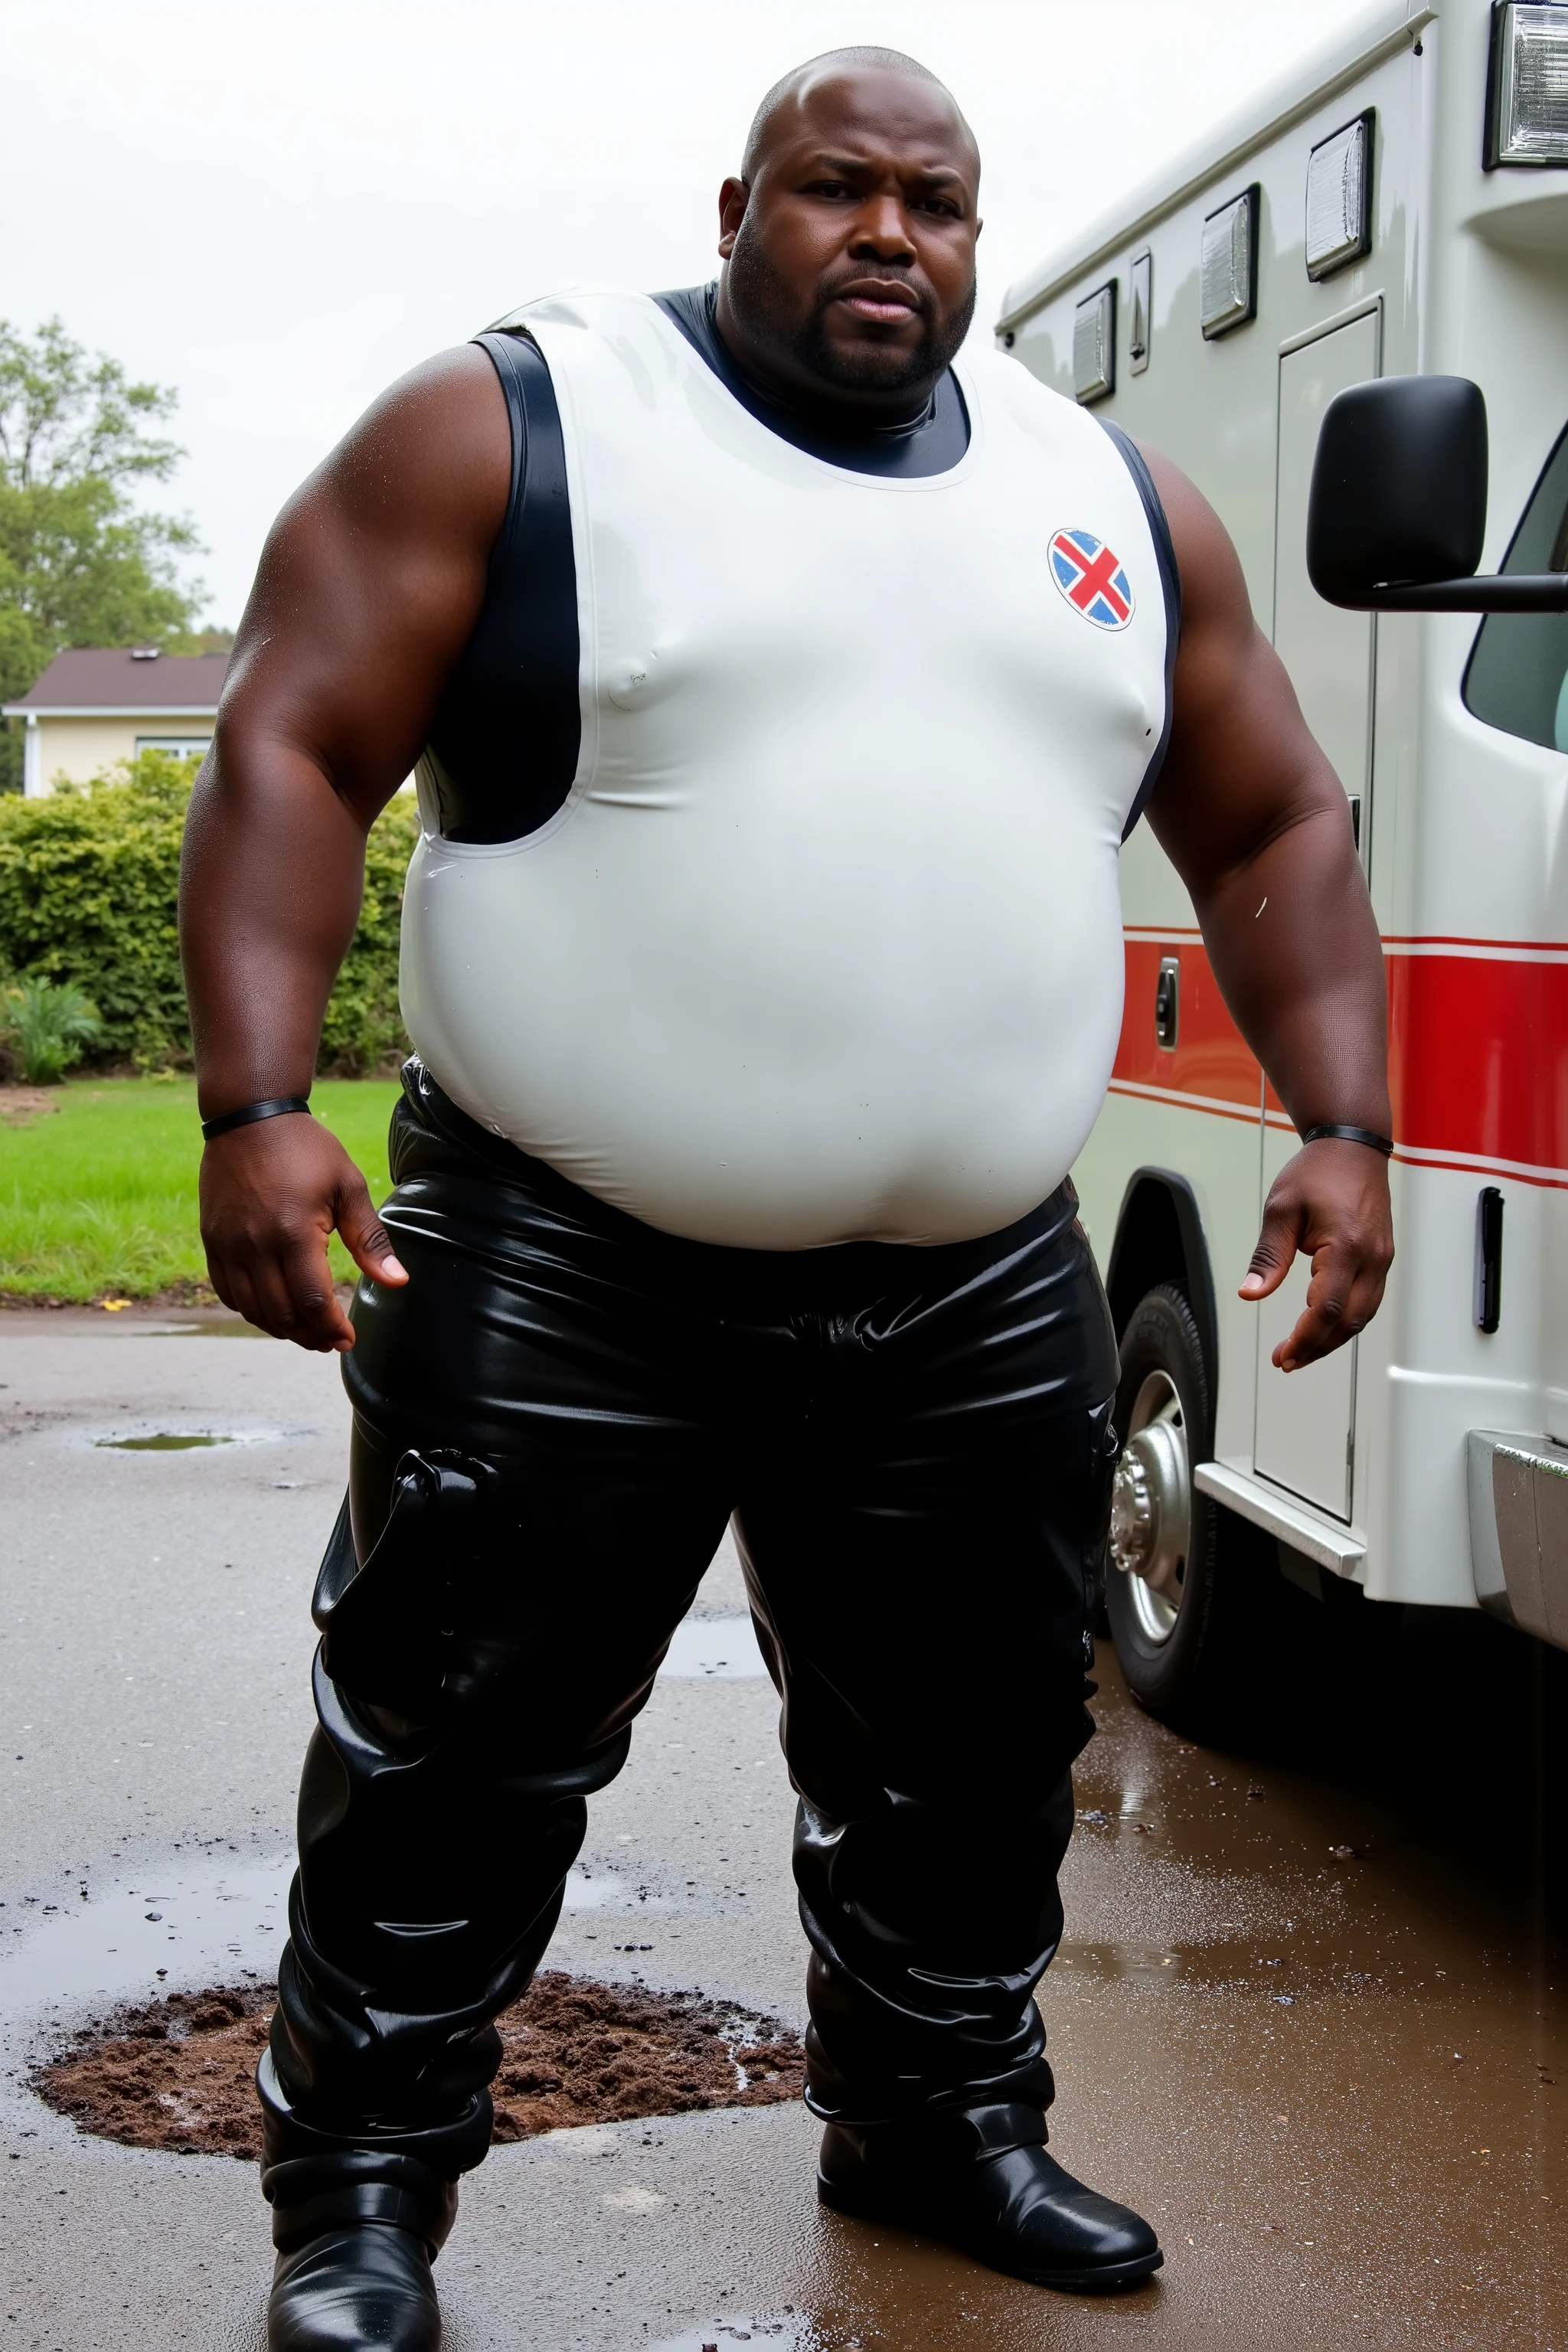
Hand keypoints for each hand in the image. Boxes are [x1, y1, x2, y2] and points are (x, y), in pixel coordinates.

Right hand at [198, 1114, 406, 1350]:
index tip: (348, 1339)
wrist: (249, 1117)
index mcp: (294, 1234)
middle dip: (310, 1336)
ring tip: (306, 1332)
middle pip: (283, 1314)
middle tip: (329, 1341)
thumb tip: (397, 1281)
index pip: (313, 1302)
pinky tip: (272, 1311)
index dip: (333, 1329)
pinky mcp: (212, 1240)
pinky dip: (251, 1310)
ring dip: (281, 1329)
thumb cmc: (306, 1149)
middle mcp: (255, 1246)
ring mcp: (228, 1245)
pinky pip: (227, 1292)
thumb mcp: (348, 1186)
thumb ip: (370, 1239)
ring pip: (253, 1309)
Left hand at [1239, 1139, 1392, 1371]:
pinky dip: (1346, 1321)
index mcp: (1345, 1246)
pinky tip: (1325, 1328)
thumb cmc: (1318, 1172)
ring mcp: (1382, 1258)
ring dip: (1333, 1339)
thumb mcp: (1281, 1209)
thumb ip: (1268, 1256)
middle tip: (1287, 1361)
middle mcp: (1371, 1257)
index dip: (1305, 1339)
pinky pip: (1368, 1300)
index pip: (1326, 1308)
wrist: (1352, 1146)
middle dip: (1317, 1348)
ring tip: (1302, 1352)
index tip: (1283, 1354)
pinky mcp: (1382, 1257)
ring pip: (1363, 1316)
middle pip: (1349, 1321)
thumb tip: (1250, 1293)